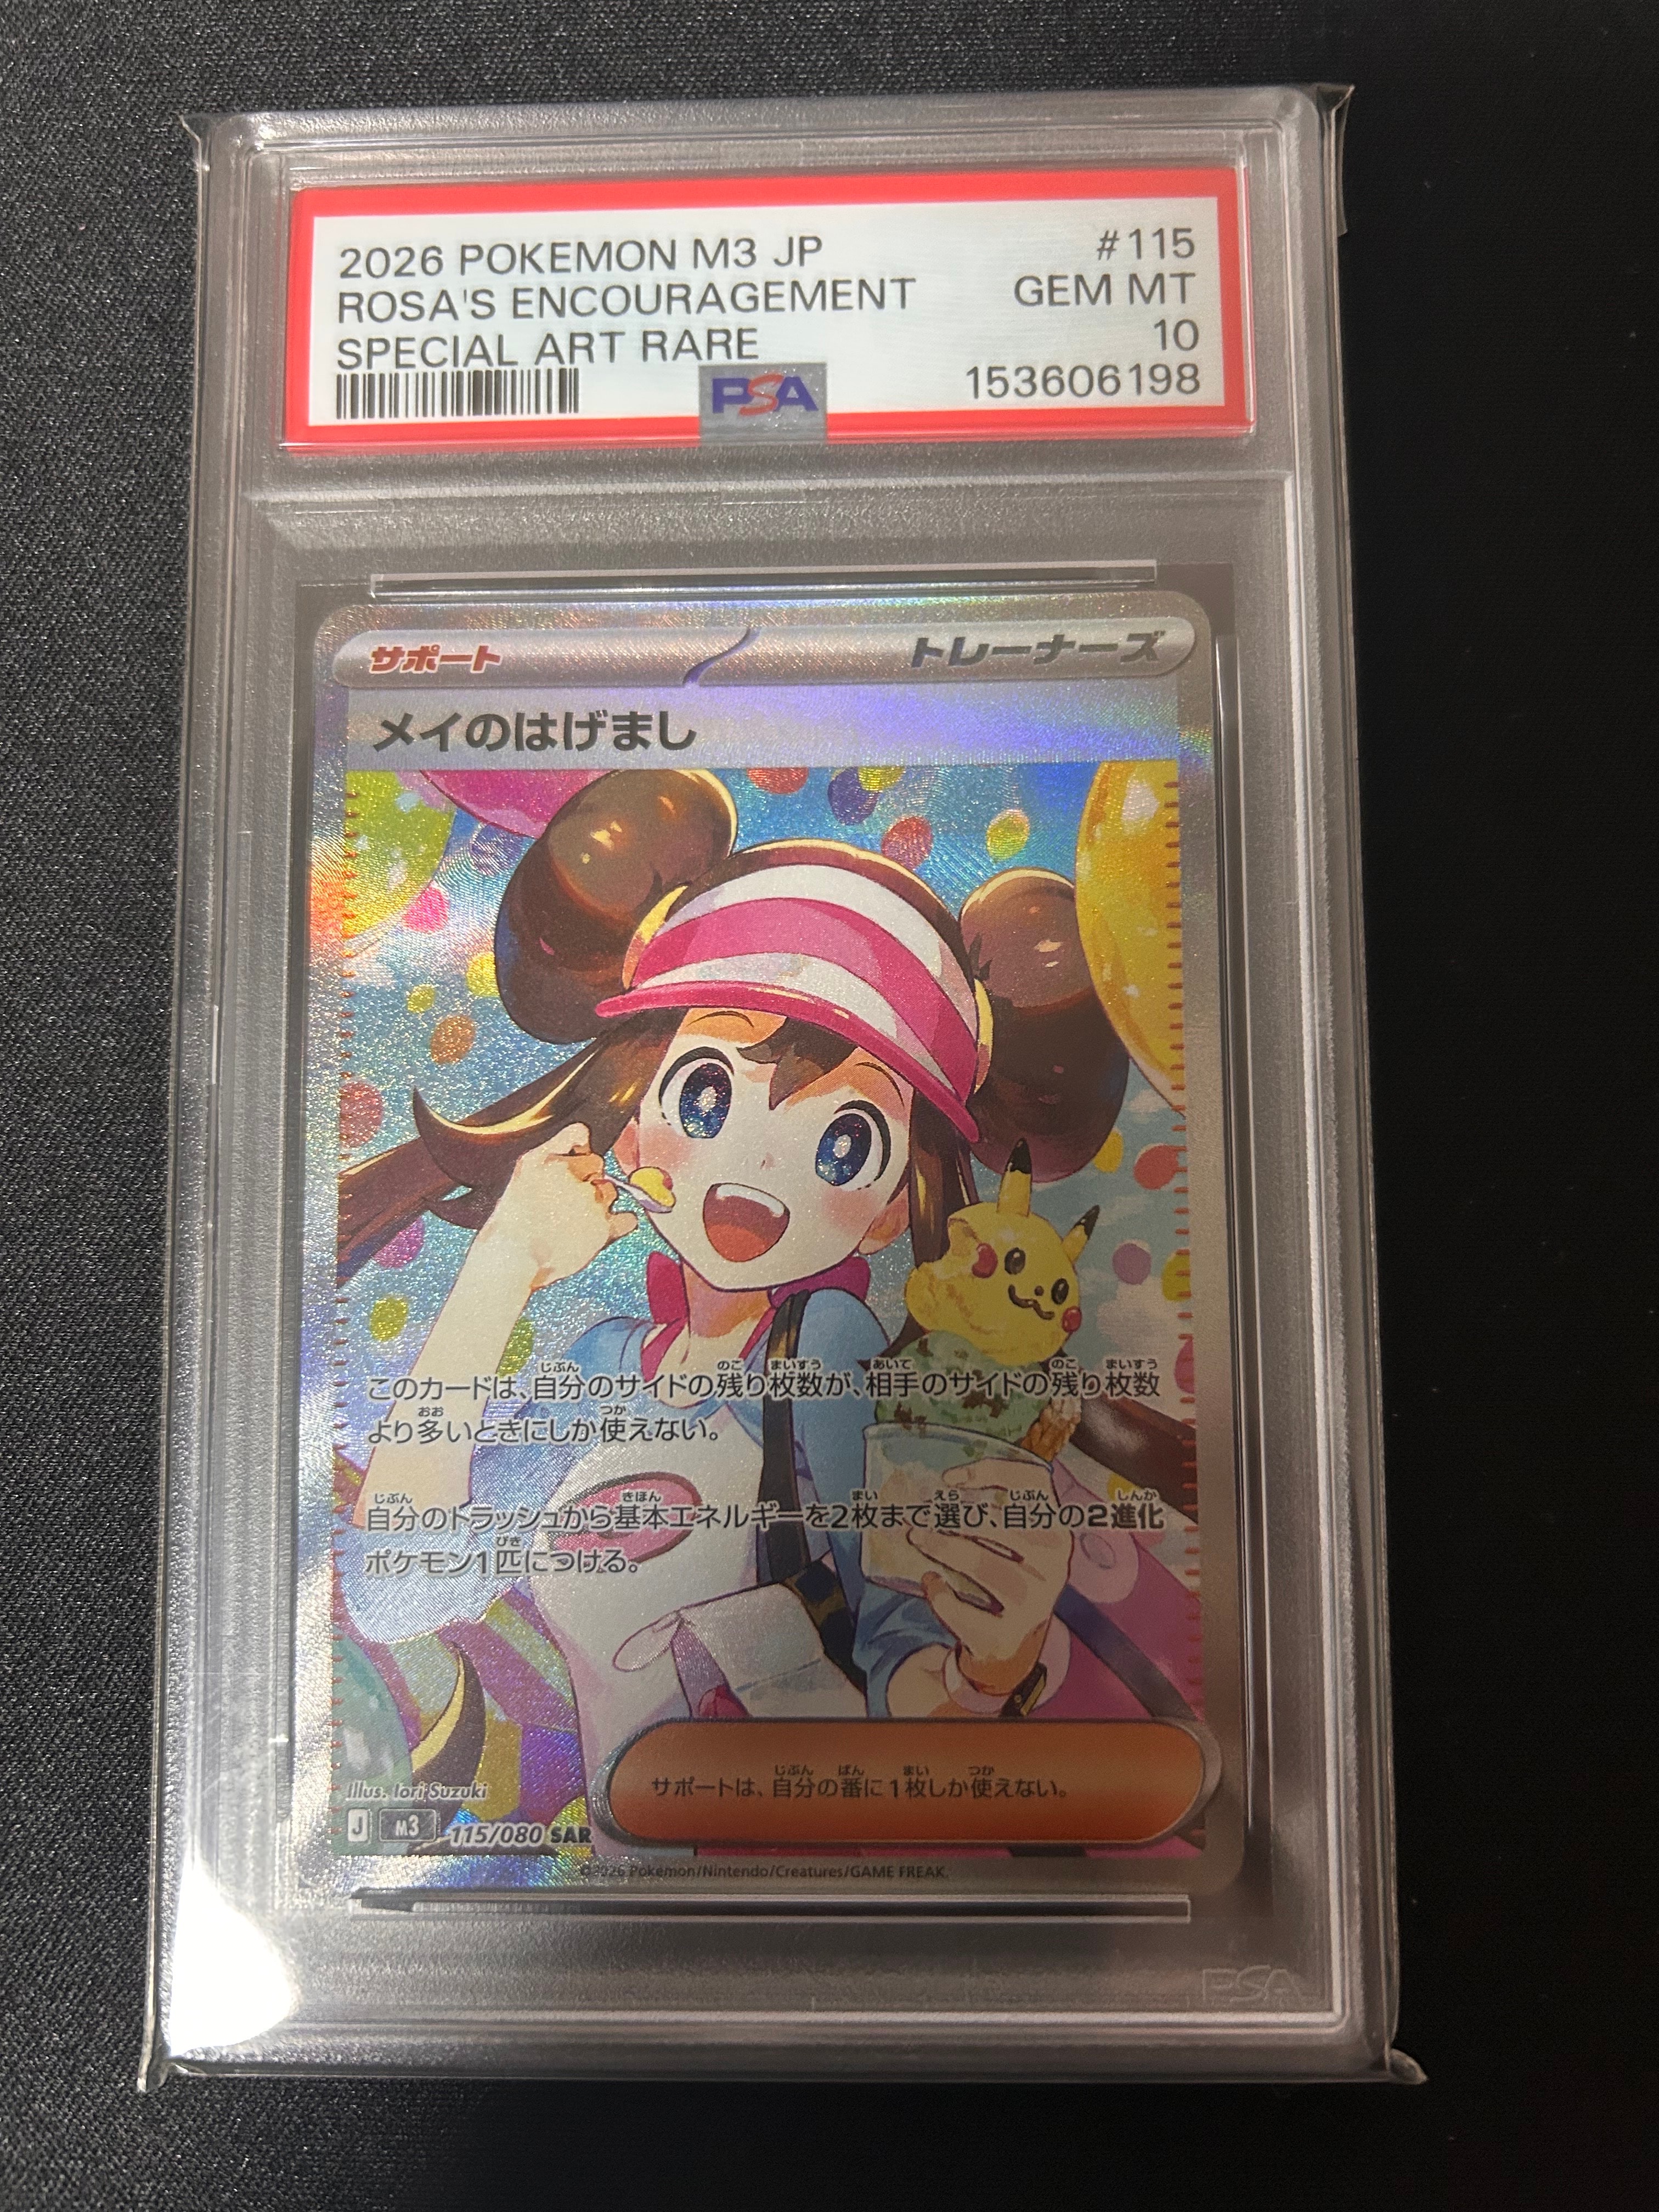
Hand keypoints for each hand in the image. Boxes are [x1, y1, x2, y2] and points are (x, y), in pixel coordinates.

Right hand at [478, 1123, 636, 1290]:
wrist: (511, 1259)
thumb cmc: (512, 1221)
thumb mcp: (523, 1172)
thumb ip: (553, 1150)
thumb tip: (584, 1141)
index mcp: (548, 1160)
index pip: (579, 1133)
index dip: (580, 1148)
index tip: (576, 1160)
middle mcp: (571, 1176)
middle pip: (598, 1165)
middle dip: (587, 1180)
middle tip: (565, 1203)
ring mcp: (589, 1201)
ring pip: (610, 1191)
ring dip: (598, 1202)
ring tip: (573, 1221)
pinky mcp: (602, 1227)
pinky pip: (628, 1218)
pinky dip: (620, 1223)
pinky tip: (597, 1229)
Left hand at [908, 1474, 1071, 1698]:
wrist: (1007, 1643)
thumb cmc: (1003, 1575)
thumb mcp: (1007, 1542)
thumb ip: (985, 1511)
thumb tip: (937, 1486)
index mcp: (1055, 1531)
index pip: (1034, 1485)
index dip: (993, 1473)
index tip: (949, 1478)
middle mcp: (1054, 1565)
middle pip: (1008, 1527)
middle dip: (960, 1516)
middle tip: (922, 1514)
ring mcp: (1035, 1603)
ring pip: (990, 1568)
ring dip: (948, 1548)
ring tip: (918, 1538)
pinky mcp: (1008, 1635)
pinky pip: (971, 1614)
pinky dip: (944, 1597)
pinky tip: (930, 1581)